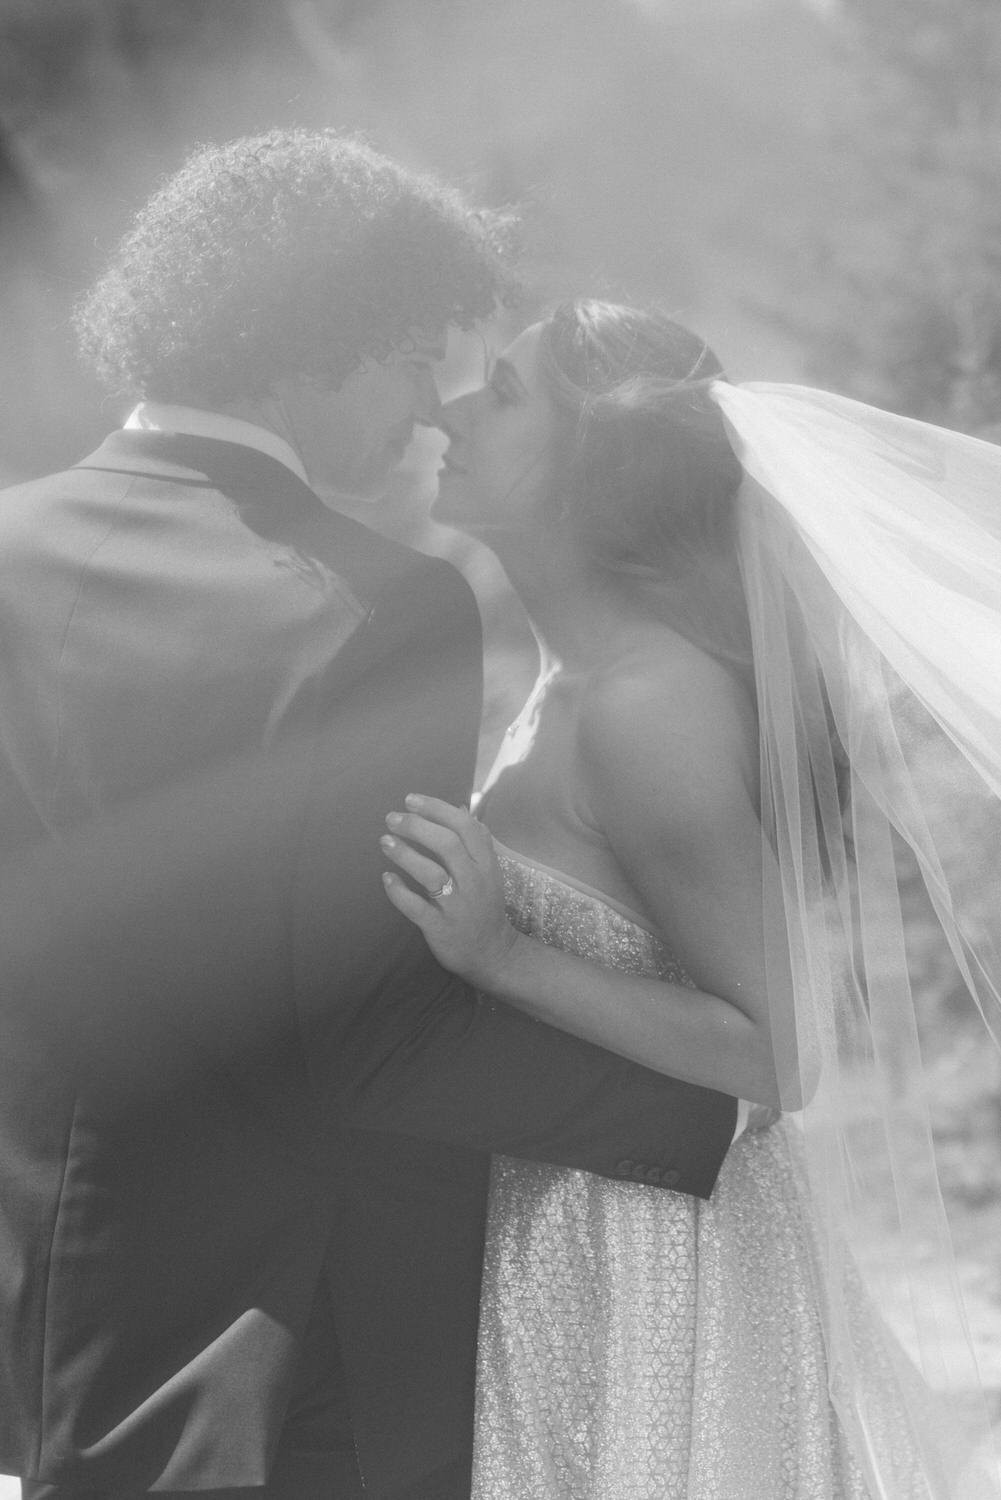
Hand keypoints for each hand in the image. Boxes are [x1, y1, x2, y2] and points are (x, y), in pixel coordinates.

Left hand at [380, 794, 521, 986]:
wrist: (493, 954)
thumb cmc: (484, 906)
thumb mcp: (488, 871)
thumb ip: (475, 840)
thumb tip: (460, 807)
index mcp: (486, 864)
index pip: (465, 826)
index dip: (436, 809)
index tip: (411, 800)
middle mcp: (474, 881)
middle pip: (447, 845)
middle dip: (417, 826)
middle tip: (392, 818)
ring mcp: (458, 905)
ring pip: (431, 873)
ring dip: (405, 854)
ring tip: (384, 841)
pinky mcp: (441, 927)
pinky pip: (417, 907)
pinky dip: (399, 892)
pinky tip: (386, 879)